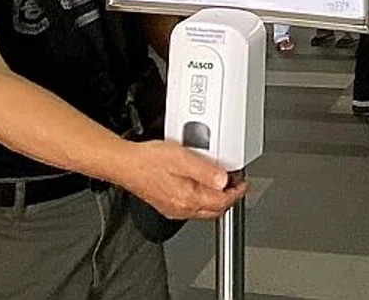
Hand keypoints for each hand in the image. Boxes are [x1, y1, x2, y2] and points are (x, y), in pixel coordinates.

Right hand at [117, 141, 246, 221]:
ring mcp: (174, 209)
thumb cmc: (148, 160)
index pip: (222, 202)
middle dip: (228, 197)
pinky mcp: (166, 205)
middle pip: (215, 209)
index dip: (236, 192)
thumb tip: (224, 180)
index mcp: (189, 198)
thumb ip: (205, 170)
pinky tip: (200, 186)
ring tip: (221, 182)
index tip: (243, 183)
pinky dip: (202, 198)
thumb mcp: (182, 158)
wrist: (125, 164)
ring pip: (204, 210)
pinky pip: (192, 207)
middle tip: (236, 183)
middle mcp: (182, 208)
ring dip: (215, 198)